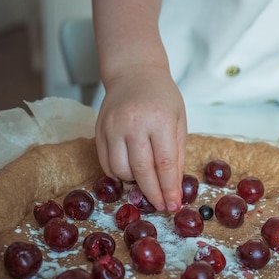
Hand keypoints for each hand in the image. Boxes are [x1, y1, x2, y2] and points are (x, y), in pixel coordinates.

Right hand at [95, 65, 186, 212]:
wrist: (134, 72)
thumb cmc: (162, 97)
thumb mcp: (179, 121)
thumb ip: (177, 154)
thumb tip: (174, 188)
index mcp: (159, 120)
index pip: (165, 164)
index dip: (169, 189)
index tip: (173, 206)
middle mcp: (134, 123)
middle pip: (141, 171)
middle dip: (152, 194)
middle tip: (160, 206)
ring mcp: (113, 126)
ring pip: (120, 170)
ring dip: (134, 182)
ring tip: (146, 181)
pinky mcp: (99, 130)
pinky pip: (106, 163)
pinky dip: (118, 173)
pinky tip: (130, 171)